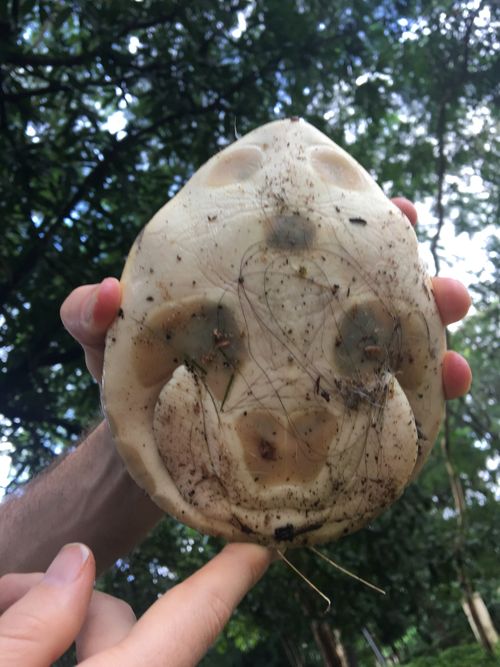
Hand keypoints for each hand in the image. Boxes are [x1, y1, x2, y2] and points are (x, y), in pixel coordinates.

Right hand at [0, 542, 271, 665]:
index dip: (232, 574)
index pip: (193, 620)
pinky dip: (56, 645)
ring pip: (103, 641)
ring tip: (2, 601)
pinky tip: (14, 635)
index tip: (263, 539)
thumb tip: (77, 559)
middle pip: (119, 621)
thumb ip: (34, 627)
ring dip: (54, 619)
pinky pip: (92, 662)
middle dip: (69, 593)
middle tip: (5, 588)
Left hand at [60, 198, 470, 398]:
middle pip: (366, 288)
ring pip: (384, 347)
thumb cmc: (130, 379)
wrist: (142, 453)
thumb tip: (109, 296)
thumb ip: (92, 314)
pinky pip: (372, 407)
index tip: (401, 210)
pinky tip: (436, 406)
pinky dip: (409, 404)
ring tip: (458, 363)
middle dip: (416, 284)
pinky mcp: (317, 417)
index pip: (311, 240)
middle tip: (448, 292)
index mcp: (250, 280)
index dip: (359, 220)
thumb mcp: (107, 342)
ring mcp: (307, 367)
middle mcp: (290, 316)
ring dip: (429, 348)